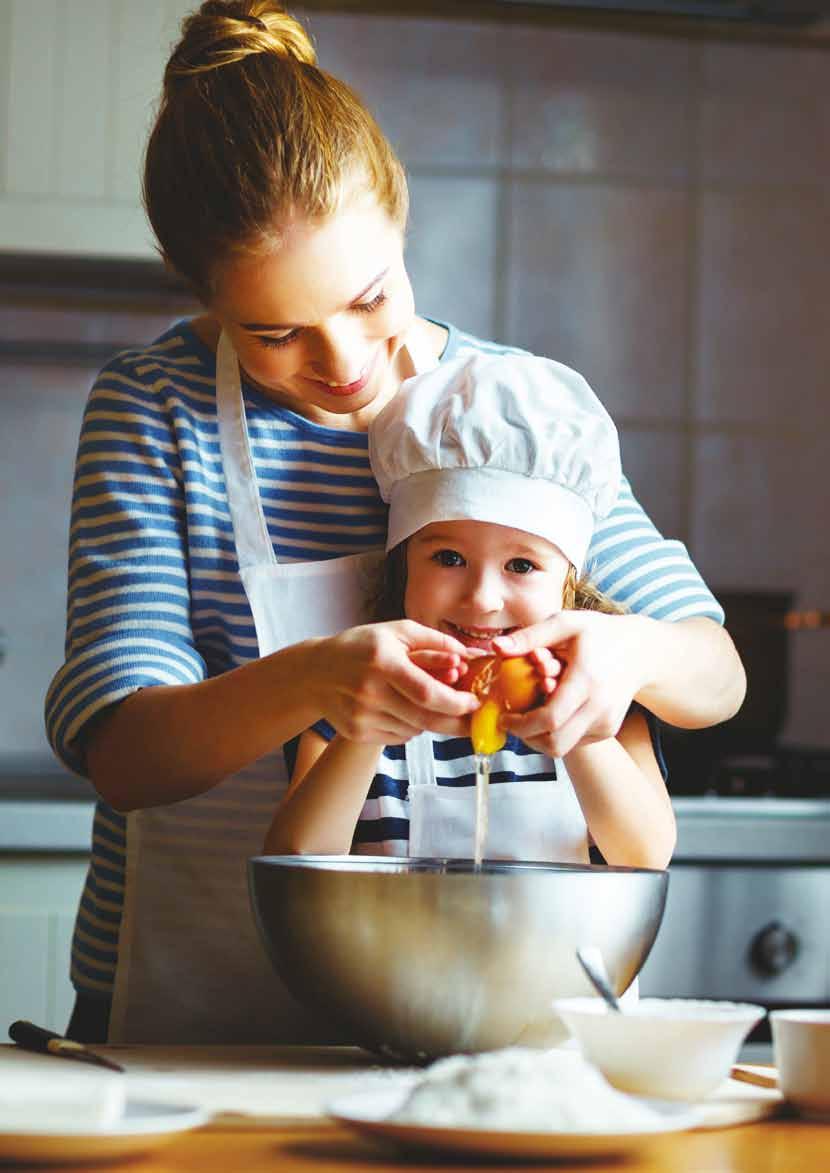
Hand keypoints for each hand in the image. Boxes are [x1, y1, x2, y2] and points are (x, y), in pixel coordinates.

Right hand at [312, 621, 477, 743]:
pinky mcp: (358, 733)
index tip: (474, 702)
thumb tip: (468, 656)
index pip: (427, 692)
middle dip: (455, 722)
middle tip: (472, 719)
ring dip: (430, 719)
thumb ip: (435, 642)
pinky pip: (400, 737)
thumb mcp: (397, 632)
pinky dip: (410, 727)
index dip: (456, 702)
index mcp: (383, 662)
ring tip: (423, 701)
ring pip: (415, 729)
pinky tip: (400, 708)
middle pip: (425, 719)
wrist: (315, 672)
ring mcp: (362, 716)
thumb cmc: (362, 647)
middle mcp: (370, 692)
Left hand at [493, 612, 646, 756]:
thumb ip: (530, 635)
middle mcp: (600, 707)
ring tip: (530, 714)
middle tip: (512, 721)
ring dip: (540, 737)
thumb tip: (497, 646)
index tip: (504, 717)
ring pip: (564, 747)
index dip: (521, 725)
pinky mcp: (608, 730)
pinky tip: (553, 711)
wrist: (641, 652)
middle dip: (527, 738)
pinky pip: (575, 742)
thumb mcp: (566, 623)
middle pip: (556, 743)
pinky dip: (558, 732)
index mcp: (586, 681)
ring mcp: (606, 723)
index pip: (550, 719)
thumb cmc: (599, 633)